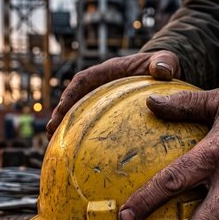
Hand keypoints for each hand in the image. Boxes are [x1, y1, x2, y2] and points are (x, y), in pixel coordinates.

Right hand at [46, 50, 180, 138]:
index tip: (61, 108)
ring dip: (67, 128)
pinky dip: (84, 137)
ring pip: (80, 113)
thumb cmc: (164, 66)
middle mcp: (102, 85)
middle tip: (51, 133)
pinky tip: (82, 158)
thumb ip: (164, 62)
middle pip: (74, 99)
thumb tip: (162, 71)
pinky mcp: (108, 113)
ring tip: (57, 148)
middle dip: (61, 114)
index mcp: (110, 71)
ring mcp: (103, 100)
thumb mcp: (167, 61)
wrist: (166, 72)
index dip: (70, 94)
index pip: (84, 80)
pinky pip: (93, 124)